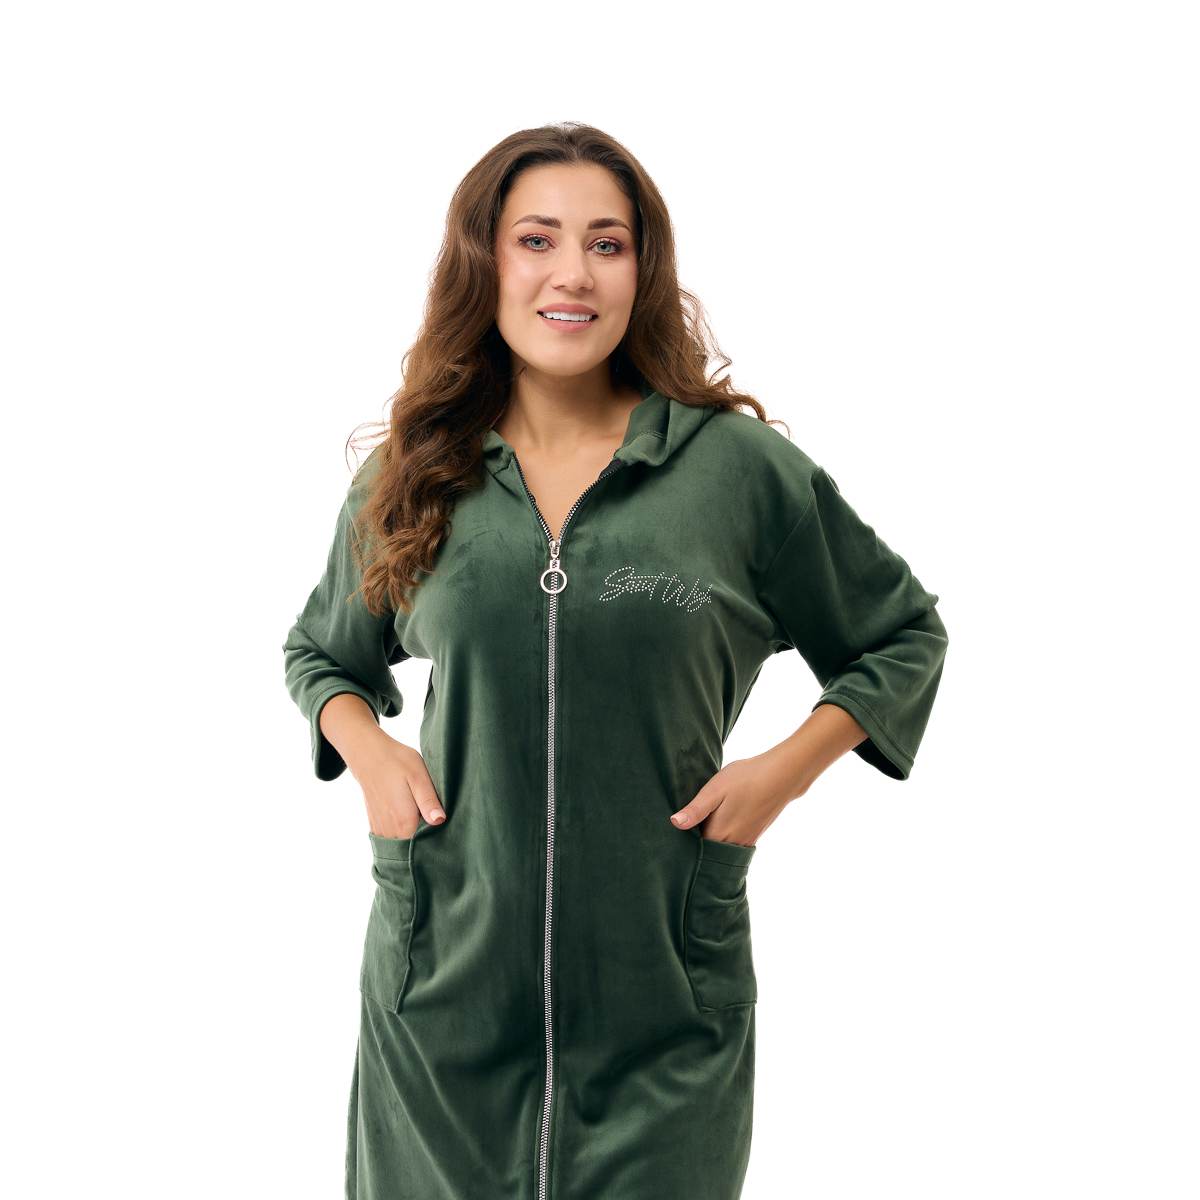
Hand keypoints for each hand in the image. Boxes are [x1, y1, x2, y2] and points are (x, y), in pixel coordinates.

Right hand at [318, 693, 445, 838]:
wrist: (368, 753)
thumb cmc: (397, 761)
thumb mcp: (419, 776)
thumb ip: (429, 801)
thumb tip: (440, 821)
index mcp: (403, 821)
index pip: (421, 849)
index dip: (434, 848)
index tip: (446, 842)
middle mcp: (390, 830)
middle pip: (410, 852)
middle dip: (424, 850)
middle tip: (440, 839)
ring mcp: (380, 828)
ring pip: (399, 848)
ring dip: (412, 846)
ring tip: (428, 834)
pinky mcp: (375, 824)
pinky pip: (390, 841)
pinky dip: (400, 840)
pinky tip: (412, 830)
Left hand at [668, 752, 794, 847]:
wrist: (782, 775)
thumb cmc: (746, 777)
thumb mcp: (715, 789)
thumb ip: (696, 809)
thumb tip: (674, 823)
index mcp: (719, 834)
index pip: (693, 850)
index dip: (681, 845)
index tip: (670, 839)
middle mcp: (732, 844)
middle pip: (707, 853)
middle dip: (694, 848)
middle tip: (680, 836)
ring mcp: (745, 841)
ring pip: (720, 850)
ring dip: (709, 844)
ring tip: (696, 832)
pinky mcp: (754, 835)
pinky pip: (733, 845)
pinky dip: (723, 841)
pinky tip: (718, 826)